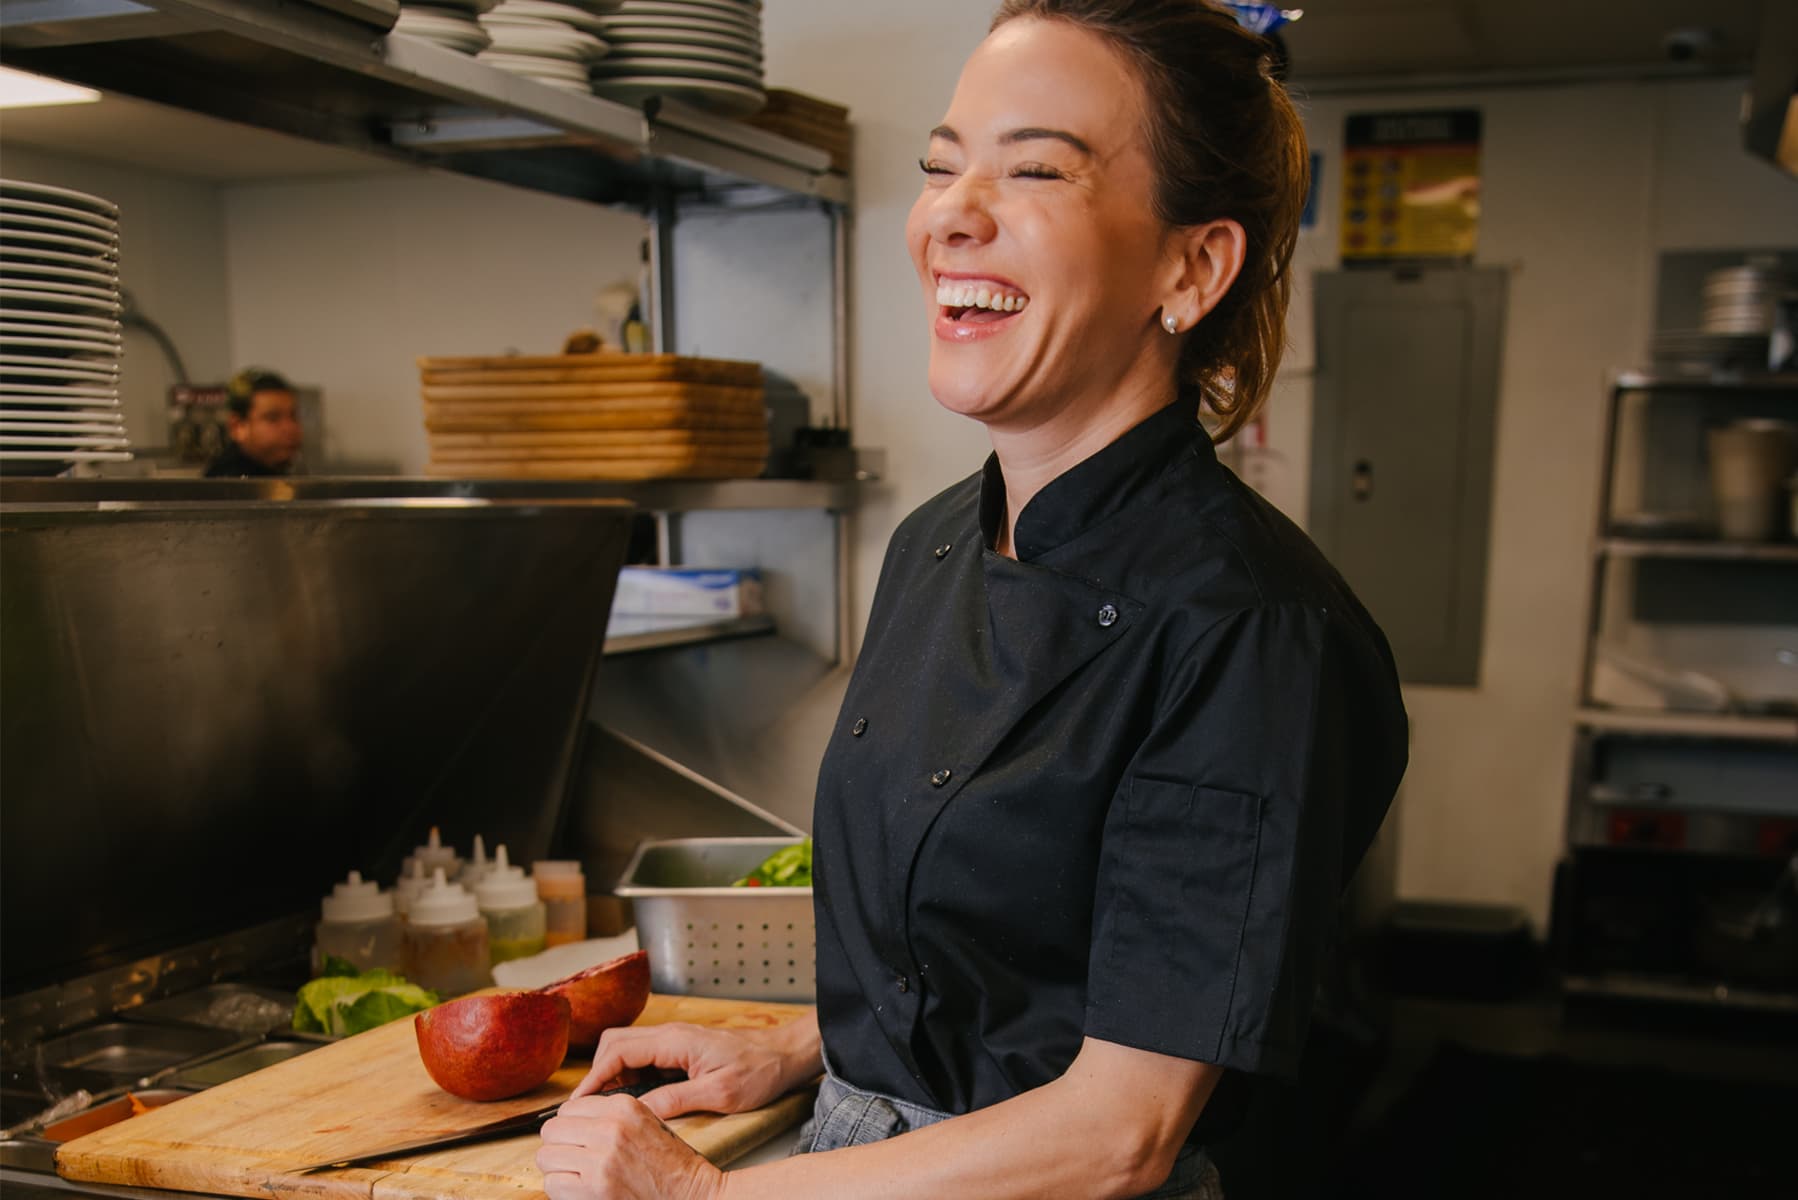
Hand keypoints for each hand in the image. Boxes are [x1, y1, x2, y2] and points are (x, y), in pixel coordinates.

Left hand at [537, 1093, 720, 1199]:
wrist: (692, 1194)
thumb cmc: (670, 1162)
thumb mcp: (646, 1121)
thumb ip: (610, 1115)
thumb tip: (569, 1119)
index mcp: (623, 1106)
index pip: (568, 1107)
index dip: (570, 1125)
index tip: (577, 1138)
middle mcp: (609, 1128)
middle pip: (551, 1130)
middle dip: (558, 1145)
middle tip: (573, 1157)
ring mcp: (601, 1159)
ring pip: (546, 1157)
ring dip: (557, 1167)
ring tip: (576, 1174)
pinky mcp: (595, 1188)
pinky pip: (553, 1184)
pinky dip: (561, 1189)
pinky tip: (579, 1189)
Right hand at [571, 1019, 814, 1119]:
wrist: (785, 1056)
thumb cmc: (759, 1070)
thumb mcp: (719, 1092)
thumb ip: (676, 1100)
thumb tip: (638, 1112)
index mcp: (675, 1041)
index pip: (617, 1051)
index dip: (594, 1078)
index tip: (579, 1103)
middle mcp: (670, 1035)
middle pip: (614, 1045)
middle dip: (598, 1075)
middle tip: (592, 1108)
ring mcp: (675, 1041)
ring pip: (627, 1050)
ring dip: (614, 1076)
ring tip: (611, 1108)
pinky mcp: (681, 1051)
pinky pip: (644, 1059)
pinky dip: (631, 1076)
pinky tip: (636, 1100)